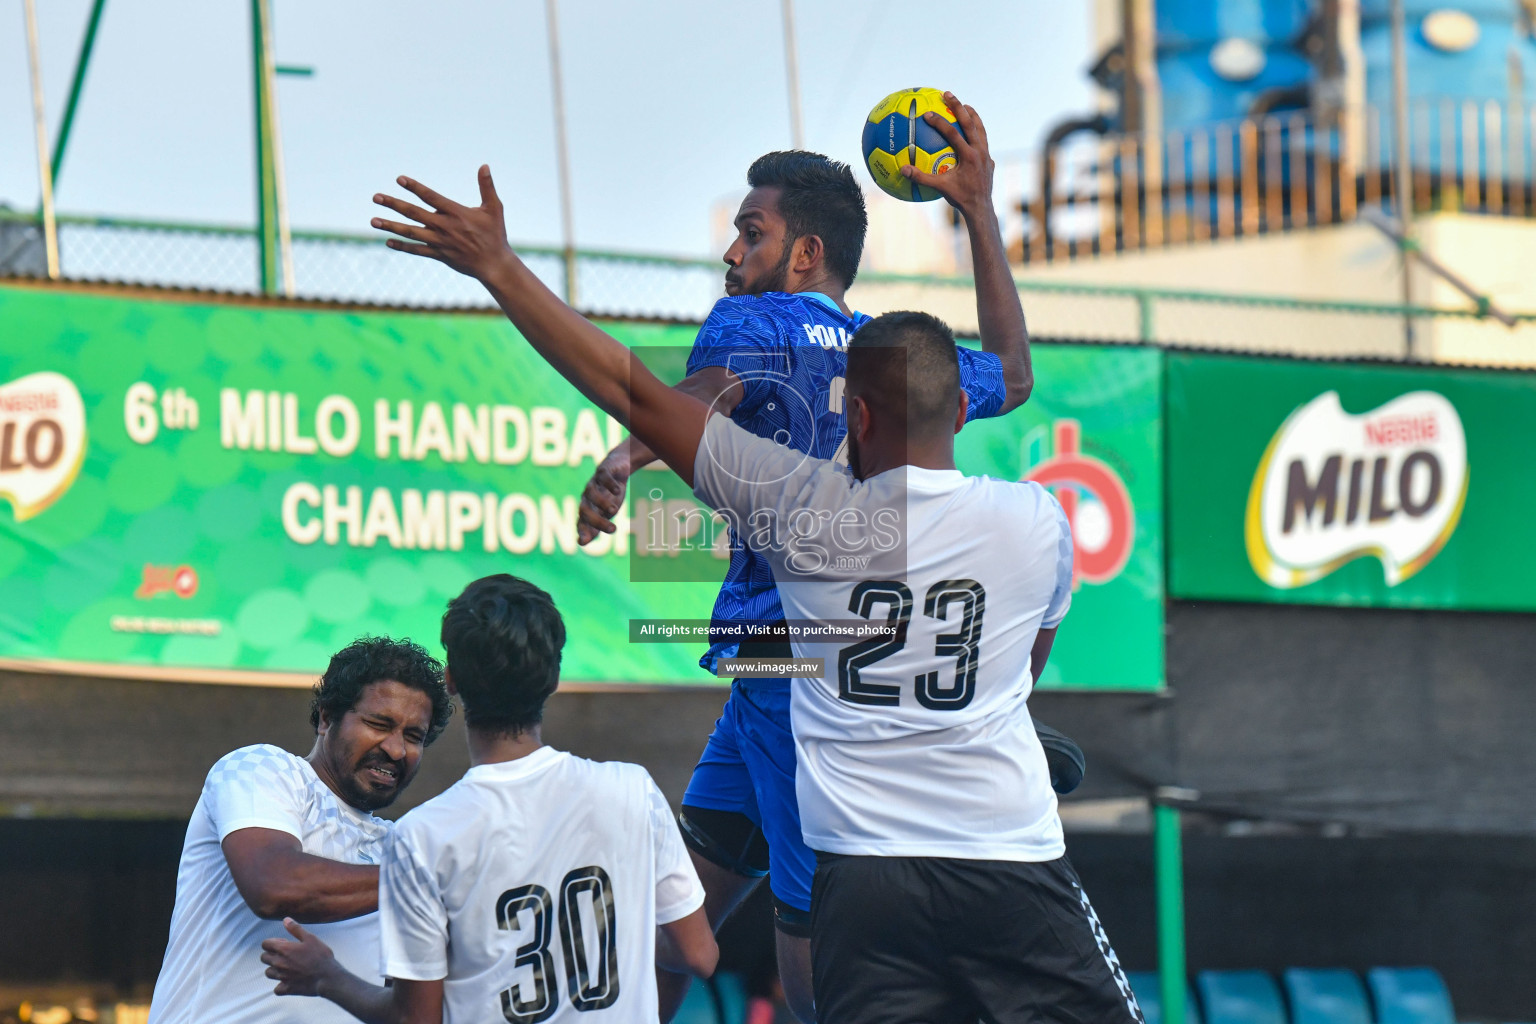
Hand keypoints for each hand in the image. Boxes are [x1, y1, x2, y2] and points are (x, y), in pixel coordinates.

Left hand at [261, 918, 338, 996]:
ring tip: (287, 967)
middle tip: (286, 954)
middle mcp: (279, 963)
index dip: (273, 942)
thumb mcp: (311, 938)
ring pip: (268, 973)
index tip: (284, 942)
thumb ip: (296, 929)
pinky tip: (289, 981)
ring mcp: (282, 977)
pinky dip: (281, 985)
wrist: (327, 976)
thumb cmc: (320, 956)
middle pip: (264, 958)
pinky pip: (277, 989)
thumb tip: (285, 920)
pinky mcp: (287, 989)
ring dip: (274, 969)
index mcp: (284, 949)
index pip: (265, 944)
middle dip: (271, 954)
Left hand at [372, 165, 512, 279]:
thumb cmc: (495, 235)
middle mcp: (444, 227)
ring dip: (391, 226)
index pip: (430, 197)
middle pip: (413, 213)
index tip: (399, 179)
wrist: (494, 264)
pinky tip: (388, 241)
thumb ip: (487, 187)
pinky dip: (402, 246)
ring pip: (410, 232)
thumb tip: (484, 165)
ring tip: (373, 221)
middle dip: (393, 204)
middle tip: (376, 197)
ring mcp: (439, 242)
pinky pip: (417, 250)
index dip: (414, 187)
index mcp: (456, 213)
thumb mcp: (494, 209)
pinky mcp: (439, 255)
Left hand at [577, 451, 632, 544]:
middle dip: (596, 521)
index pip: (582, 522)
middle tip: (613, 530)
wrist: (618, 468)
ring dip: (602, 503)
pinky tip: (617, 491)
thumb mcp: (605, 513)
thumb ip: (595, 527)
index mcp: (588, 509)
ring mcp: (594, 483)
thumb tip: (580, 543)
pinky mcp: (602, 470)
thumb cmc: (610, 495)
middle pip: (585, 509)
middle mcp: (587, 497)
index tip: (582, 542)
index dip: (582, 531)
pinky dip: (609, 484)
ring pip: (591, 493)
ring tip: (614, 511)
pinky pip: (603, 477)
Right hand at [900, 92, 994, 219]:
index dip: (939, 122)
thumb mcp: (940, 188)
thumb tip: (902, 169)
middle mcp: (980, 152)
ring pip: (981, 129)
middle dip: (958, 106)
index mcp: (969, 156)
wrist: (981, 209)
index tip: (927, 113)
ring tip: (964, 105)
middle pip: (970, 123)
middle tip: (947, 94)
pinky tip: (970, 130)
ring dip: (972, 115)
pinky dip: (976, 131)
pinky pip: (983, 140)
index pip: (953, 133)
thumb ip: (921, 177)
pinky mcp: (989, 160)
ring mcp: (987, 155)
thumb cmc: (960, 199)